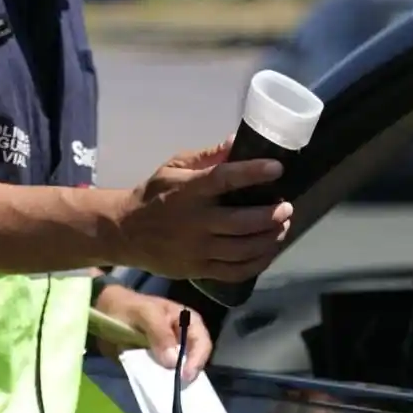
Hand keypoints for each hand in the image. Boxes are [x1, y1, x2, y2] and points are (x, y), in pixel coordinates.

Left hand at [93, 285, 212, 380]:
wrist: (103, 311)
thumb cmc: (128, 307)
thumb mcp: (145, 314)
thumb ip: (160, 333)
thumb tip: (172, 362)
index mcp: (187, 321)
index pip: (202, 342)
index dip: (197, 359)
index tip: (185, 375)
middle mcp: (183, 338)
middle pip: (194, 360)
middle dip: (188, 374)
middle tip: (177, 387)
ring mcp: (169, 352)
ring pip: (180, 370)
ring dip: (175, 381)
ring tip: (169, 393)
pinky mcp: (156, 363)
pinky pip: (163, 376)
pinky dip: (160, 383)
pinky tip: (157, 391)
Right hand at [110, 137, 293, 281]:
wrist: (125, 233)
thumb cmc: (155, 195)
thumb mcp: (173, 167)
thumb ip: (206, 157)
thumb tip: (237, 141)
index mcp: (188, 191)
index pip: (223, 179)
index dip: (252, 173)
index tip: (277, 168)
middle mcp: (194, 222)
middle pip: (241, 222)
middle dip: (271, 215)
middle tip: (287, 207)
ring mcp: (197, 249)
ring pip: (243, 249)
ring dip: (270, 238)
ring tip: (283, 227)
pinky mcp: (199, 270)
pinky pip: (235, 271)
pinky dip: (259, 262)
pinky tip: (270, 250)